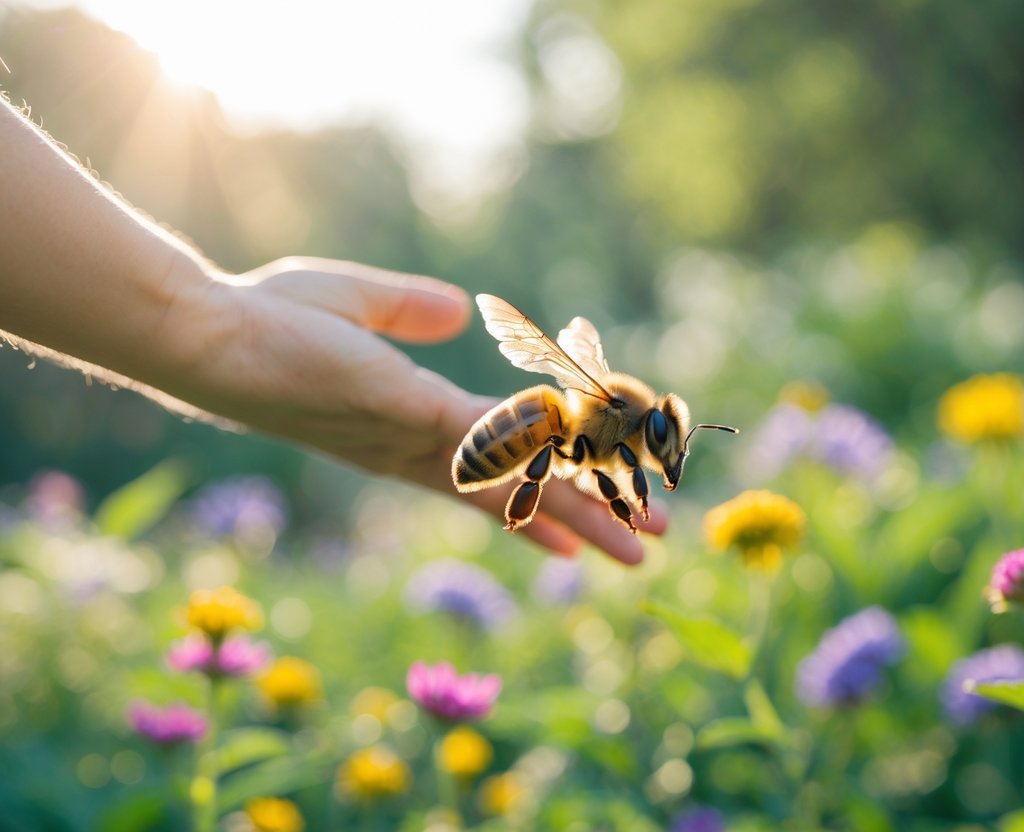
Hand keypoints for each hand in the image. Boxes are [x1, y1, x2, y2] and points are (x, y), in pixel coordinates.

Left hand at [168, 256, 665, 563]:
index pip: (496, 476)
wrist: (206, 333)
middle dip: (589, 521)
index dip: (544, 502)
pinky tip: (595, 485)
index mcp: (411, 430)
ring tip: (642, 543)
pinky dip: (547, 460)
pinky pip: (495, 438)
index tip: (586, 532)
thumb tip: (459, 310)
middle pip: (522, 495)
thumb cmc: (266, 316)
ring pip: (522, 481)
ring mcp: (418, 435)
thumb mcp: (354, 303)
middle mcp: (420, 450)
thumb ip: (409, 309)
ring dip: (588, 511)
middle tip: (646, 550)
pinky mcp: (409, 410)